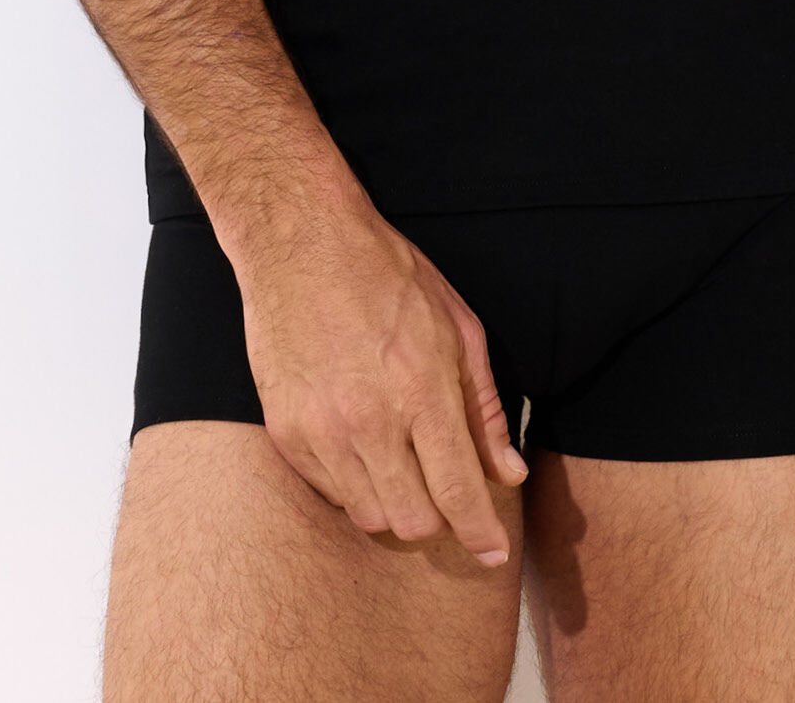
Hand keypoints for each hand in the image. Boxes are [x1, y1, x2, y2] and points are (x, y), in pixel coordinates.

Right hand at [233, 183, 528, 565]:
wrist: (300, 243)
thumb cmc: (386, 275)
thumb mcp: (457, 326)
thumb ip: (484, 408)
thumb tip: (508, 472)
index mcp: (421, 388)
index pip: (458, 491)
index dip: (481, 533)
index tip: (493, 551)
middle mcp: (369, 420)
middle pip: (414, 521)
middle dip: (439, 518)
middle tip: (443, 486)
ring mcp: (322, 430)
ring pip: (370, 516)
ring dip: (395, 503)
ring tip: (401, 461)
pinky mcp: (286, 432)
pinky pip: (330, 492)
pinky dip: (354, 483)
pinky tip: (362, 444)